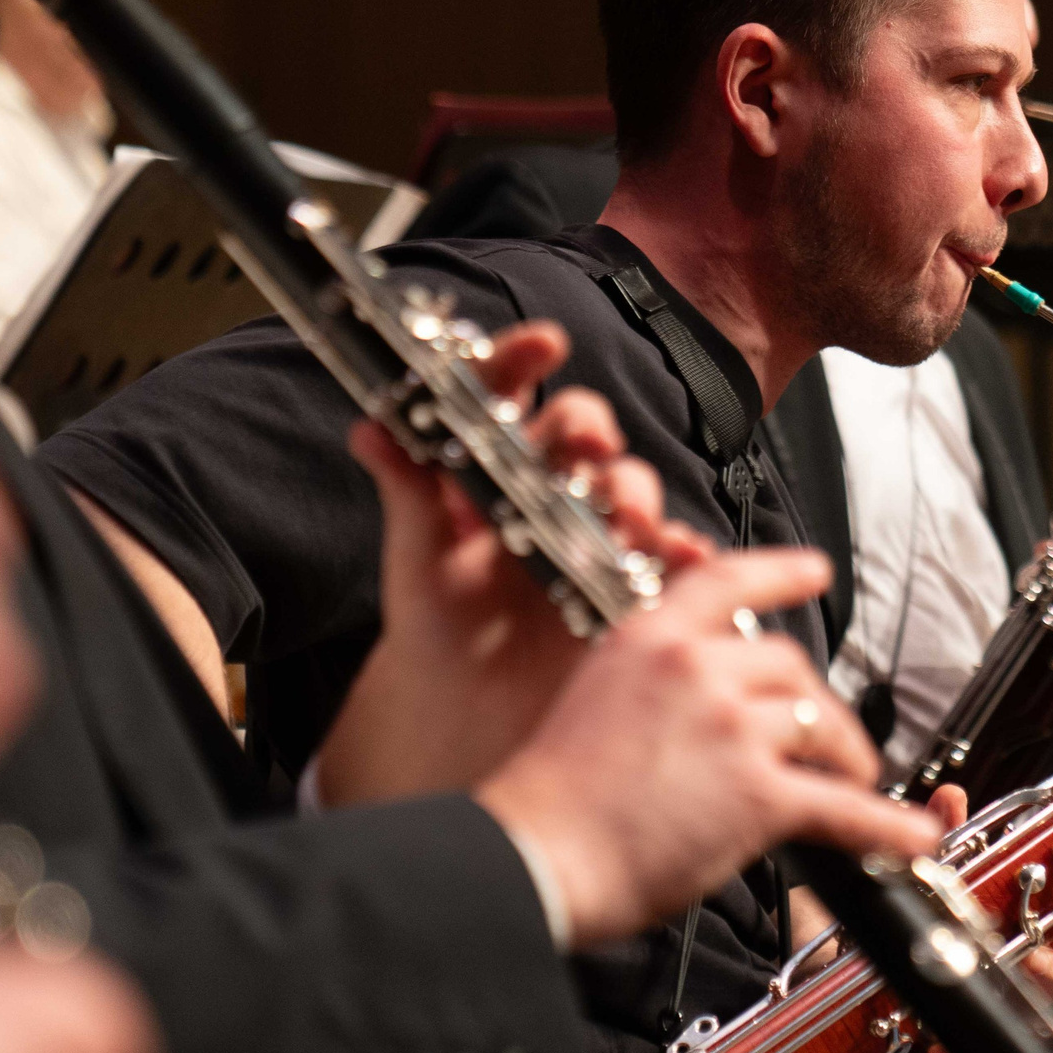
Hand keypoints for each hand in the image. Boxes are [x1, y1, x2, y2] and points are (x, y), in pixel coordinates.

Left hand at [317, 323, 711, 805]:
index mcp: (492, 467)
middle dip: (590, 426)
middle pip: (581, 429)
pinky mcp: (629, 576)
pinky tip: (679, 553)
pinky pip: (668, 555)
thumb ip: (406, 492)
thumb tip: (370, 429)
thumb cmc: (439, 623)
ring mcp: (594, 529)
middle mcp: (549, 486)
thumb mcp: (417, 557)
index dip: (523, 359)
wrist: (468, 708)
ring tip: (628, 516)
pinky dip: (682, 550)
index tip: (542, 344)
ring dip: (635, 491)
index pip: (507, 393)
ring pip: (629, 485)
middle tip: (587, 444)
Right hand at [474, 548, 939, 947]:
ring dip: (846, 755)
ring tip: (855, 775)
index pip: (728, 582)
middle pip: (790, 665)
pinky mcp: (757, 792)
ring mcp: (731, 726)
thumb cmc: (548, 800)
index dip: (781, 573)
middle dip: (815, 704)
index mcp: (648, 638)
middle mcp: (696, 669)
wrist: (534, 857)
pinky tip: (911, 833)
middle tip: (824, 733)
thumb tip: (706, 701)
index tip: (814, 572)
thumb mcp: (594, 698)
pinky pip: (842, 805)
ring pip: (820, 725)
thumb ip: (652, 684)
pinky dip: (886, 824)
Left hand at [877, 785, 1052, 1052]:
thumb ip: (935, 842)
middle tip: (987, 1008)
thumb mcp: (901, 878)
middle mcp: (962, 1002)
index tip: (1038, 961)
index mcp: (978, 956)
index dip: (1047, 968)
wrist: (807, 956)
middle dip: (1007, 1024)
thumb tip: (950, 799)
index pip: (1039, 969)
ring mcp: (931, 1039)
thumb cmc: (869, 920)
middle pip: (1009, 1026)